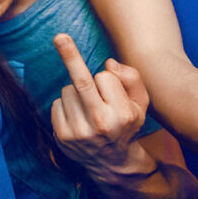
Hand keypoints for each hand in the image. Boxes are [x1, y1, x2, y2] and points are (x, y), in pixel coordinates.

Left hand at [50, 33, 148, 175]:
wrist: (112, 162)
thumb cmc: (126, 124)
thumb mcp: (141, 103)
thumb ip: (132, 79)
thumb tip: (108, 63)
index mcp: (123, 115)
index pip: (105, 78)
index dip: (107, 79)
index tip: (110, 88)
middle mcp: (101, 124)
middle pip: (81, 81)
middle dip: (70, 56)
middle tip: (60, 36)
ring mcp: (79, 132)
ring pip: (67, 90)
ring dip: (76, 93)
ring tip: (88, 109)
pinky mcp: (62, 136)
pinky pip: (57, 103)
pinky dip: (65, 105)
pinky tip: (77, 118)